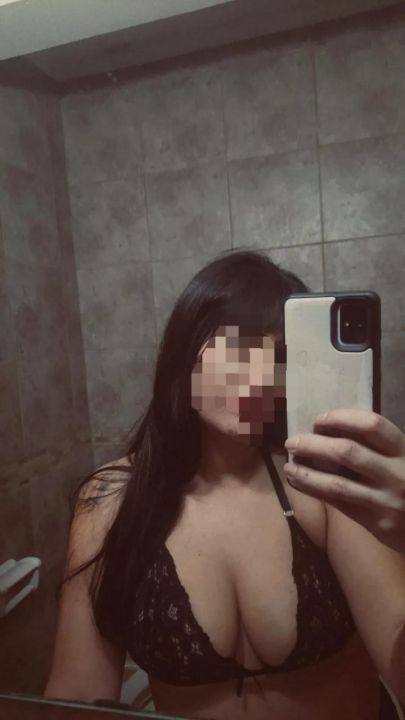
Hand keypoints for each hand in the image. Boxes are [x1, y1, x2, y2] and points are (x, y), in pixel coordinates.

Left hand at [283, 409, 404, 554]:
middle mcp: (397, 472)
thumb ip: (375, 447)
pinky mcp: (377, 522)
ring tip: (289, 466)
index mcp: (403, 450)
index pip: (372, 425)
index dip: (342, 418)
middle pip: (348, 452)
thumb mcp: (400, 459)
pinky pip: (338, 503)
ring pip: (338, 483)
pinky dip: (314, 491)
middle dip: (314, 445)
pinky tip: (297, 482)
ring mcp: (386, 499)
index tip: (318, 420)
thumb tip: (326, 430)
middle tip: (292, 442)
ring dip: (307, 472)